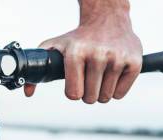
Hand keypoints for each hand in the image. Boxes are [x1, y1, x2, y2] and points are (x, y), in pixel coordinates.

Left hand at [24, 1, 141, 103]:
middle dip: (88, 93)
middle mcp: (97, 55)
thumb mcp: (54, 47)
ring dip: (101, 91)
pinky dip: (116, 89)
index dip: (73, 92)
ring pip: (105, 98)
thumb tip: (28, 92)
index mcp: (76, 53)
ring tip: (100, 74)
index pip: (73, 94)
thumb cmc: (77, 37)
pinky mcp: (134, 61)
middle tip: (88, 78)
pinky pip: (120, 93)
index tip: (75, 83)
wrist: (107, 17)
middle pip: (90, 98)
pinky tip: (112, 73)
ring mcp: (117, 58)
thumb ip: (37, 68)